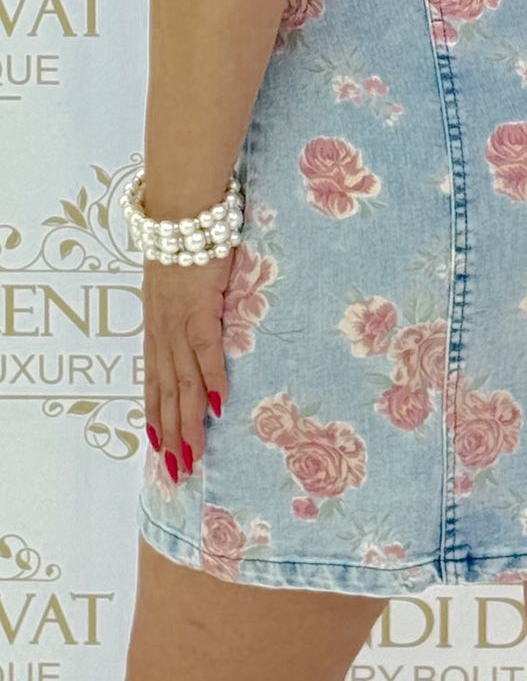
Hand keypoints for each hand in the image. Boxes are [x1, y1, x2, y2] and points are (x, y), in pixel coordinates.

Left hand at [143, 249, 232, 481]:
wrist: (182, 209)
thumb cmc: (185, 238)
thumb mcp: (180, 282)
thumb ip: (189, 307)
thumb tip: (204, 324)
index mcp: (157, 325)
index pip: (154, 380)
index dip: (155, 415)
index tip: (158, 447)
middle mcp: (163, 330)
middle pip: (166, 391)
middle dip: (170, 434)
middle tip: (178, 471)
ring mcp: (180, 320)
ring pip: (183, 381)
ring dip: (188, 421)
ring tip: (193, 454)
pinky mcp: (200, 306)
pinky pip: (206, 350)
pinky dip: (212, 380)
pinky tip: (218, 406)